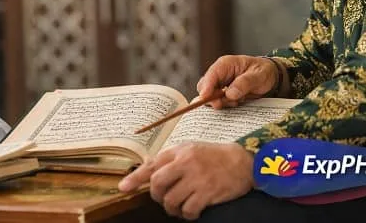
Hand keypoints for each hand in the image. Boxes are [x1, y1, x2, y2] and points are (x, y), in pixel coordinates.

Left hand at [118, 142, 253, 219]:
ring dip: (172, 208)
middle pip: (157, 183)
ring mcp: (197, 178)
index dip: (135, 178)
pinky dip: (187, 215)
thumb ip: (170, 159)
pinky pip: (188, 210)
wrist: (242, 161)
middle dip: (156, 195)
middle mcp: (186, 163)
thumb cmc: (213, 156)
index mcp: (179, 151)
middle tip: (163, 199)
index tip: (123, 187)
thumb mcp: (189, 150)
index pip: (152, 164)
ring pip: (171, 199)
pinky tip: (191, 211)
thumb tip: (148, 171)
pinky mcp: (208, 192)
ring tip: (179, 207)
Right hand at [196, 55, 280, 108]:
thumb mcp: (258, 75)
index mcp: (225, 64)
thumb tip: (229, 94)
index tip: (205, 98)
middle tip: (229, 103)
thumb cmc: (264, 71)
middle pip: (205, 87)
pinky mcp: (223, 93)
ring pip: (210, 96)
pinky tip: (238, 102)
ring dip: (222, 102)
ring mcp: (220, 84)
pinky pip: (218, 101)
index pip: (211, 75)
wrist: (271, 76)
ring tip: (239, 100)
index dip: (206, 87)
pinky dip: (226, 105)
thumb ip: (244, 83)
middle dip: (213, 98)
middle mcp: (220, 73)